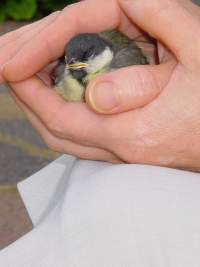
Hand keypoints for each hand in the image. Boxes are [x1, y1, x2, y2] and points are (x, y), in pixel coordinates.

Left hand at [1, 0, 199, 169]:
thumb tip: (95, 84)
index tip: (11, 64)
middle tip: (14, 69)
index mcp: (134, 131)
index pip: (58, 115)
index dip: (29, 89)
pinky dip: (64, 116)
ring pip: (67, 139)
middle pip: (54, 132)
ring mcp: (127, 155)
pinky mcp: (133, 150)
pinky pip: (84, 139)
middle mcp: (124, 151)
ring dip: (42, 108)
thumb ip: (148, 54)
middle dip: (27, 98)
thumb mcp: (198, 51)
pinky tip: (64, 95)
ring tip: (30, 79)